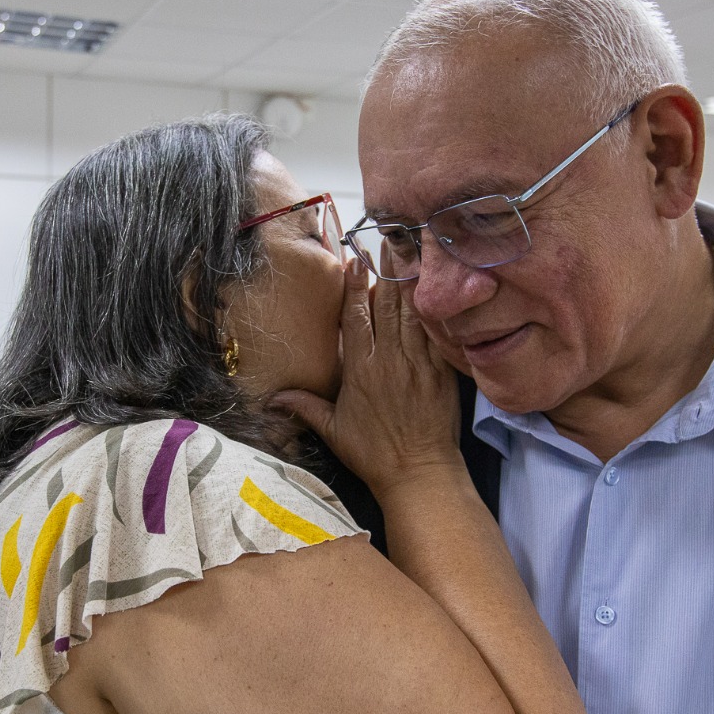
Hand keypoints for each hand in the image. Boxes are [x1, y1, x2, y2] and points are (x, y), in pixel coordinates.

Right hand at [274, 258, 462, 497]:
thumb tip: (272, 399)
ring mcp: (418, 364)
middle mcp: (389, 360)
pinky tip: (433, 290)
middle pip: (387, 306)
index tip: (353, 259)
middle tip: (385, 241)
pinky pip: (436, 333)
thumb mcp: (333, 431)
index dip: (354, 286)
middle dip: (385, 271)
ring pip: (412, 314)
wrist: (419, 472)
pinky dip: (433, 310)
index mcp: (360, 370)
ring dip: (409, 282)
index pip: (356, 318)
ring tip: (408, 253)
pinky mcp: (441, 372)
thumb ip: (305, 407)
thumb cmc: (374, 454)